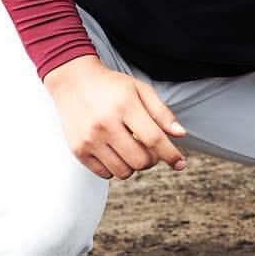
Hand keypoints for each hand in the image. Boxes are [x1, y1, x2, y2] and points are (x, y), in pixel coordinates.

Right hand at [44, 55, 186, 179]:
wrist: (73, 81)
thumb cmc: (111, 86)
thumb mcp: (140, 90)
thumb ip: (162, 113)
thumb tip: (181, 134)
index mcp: (125, 106)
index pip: (154, 139)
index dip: (171, 154)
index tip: (180, 163)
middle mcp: (105, 124)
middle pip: (140, 161)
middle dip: (151, 160)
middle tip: (149, 149)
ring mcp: (90, 139)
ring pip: (123, 172)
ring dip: (133, 165)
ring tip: (130, 149)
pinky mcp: (78, 150)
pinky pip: (105, 174)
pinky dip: (114, 168)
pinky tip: (114, 152)